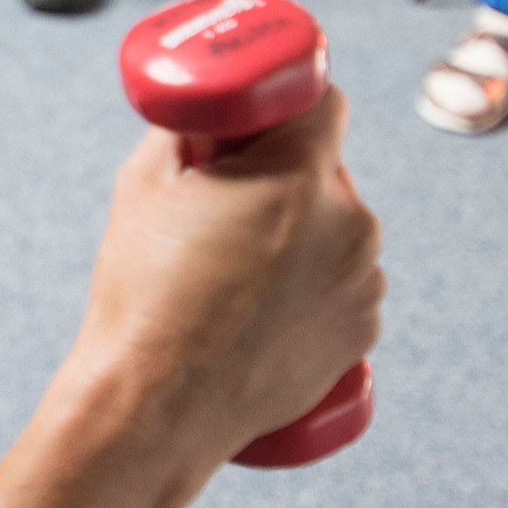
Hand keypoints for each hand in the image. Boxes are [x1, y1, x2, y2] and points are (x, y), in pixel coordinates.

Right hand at [70, 89, 384, 472]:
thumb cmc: (144, 295)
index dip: (288, 103)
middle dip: (283, 174)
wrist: (156, 406)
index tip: (258, 120)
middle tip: (224, 202)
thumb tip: (204, 114)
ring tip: (234, 269)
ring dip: (301, 232)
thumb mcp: (144, 185)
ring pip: (337, 228)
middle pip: (326, 169)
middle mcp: (351, 226)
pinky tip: (257, 307)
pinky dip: (310, 284)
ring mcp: (363, 285)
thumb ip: (183, 131)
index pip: (325, 101)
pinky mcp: (362, 333)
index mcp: (300, 178)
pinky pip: (343, 282)